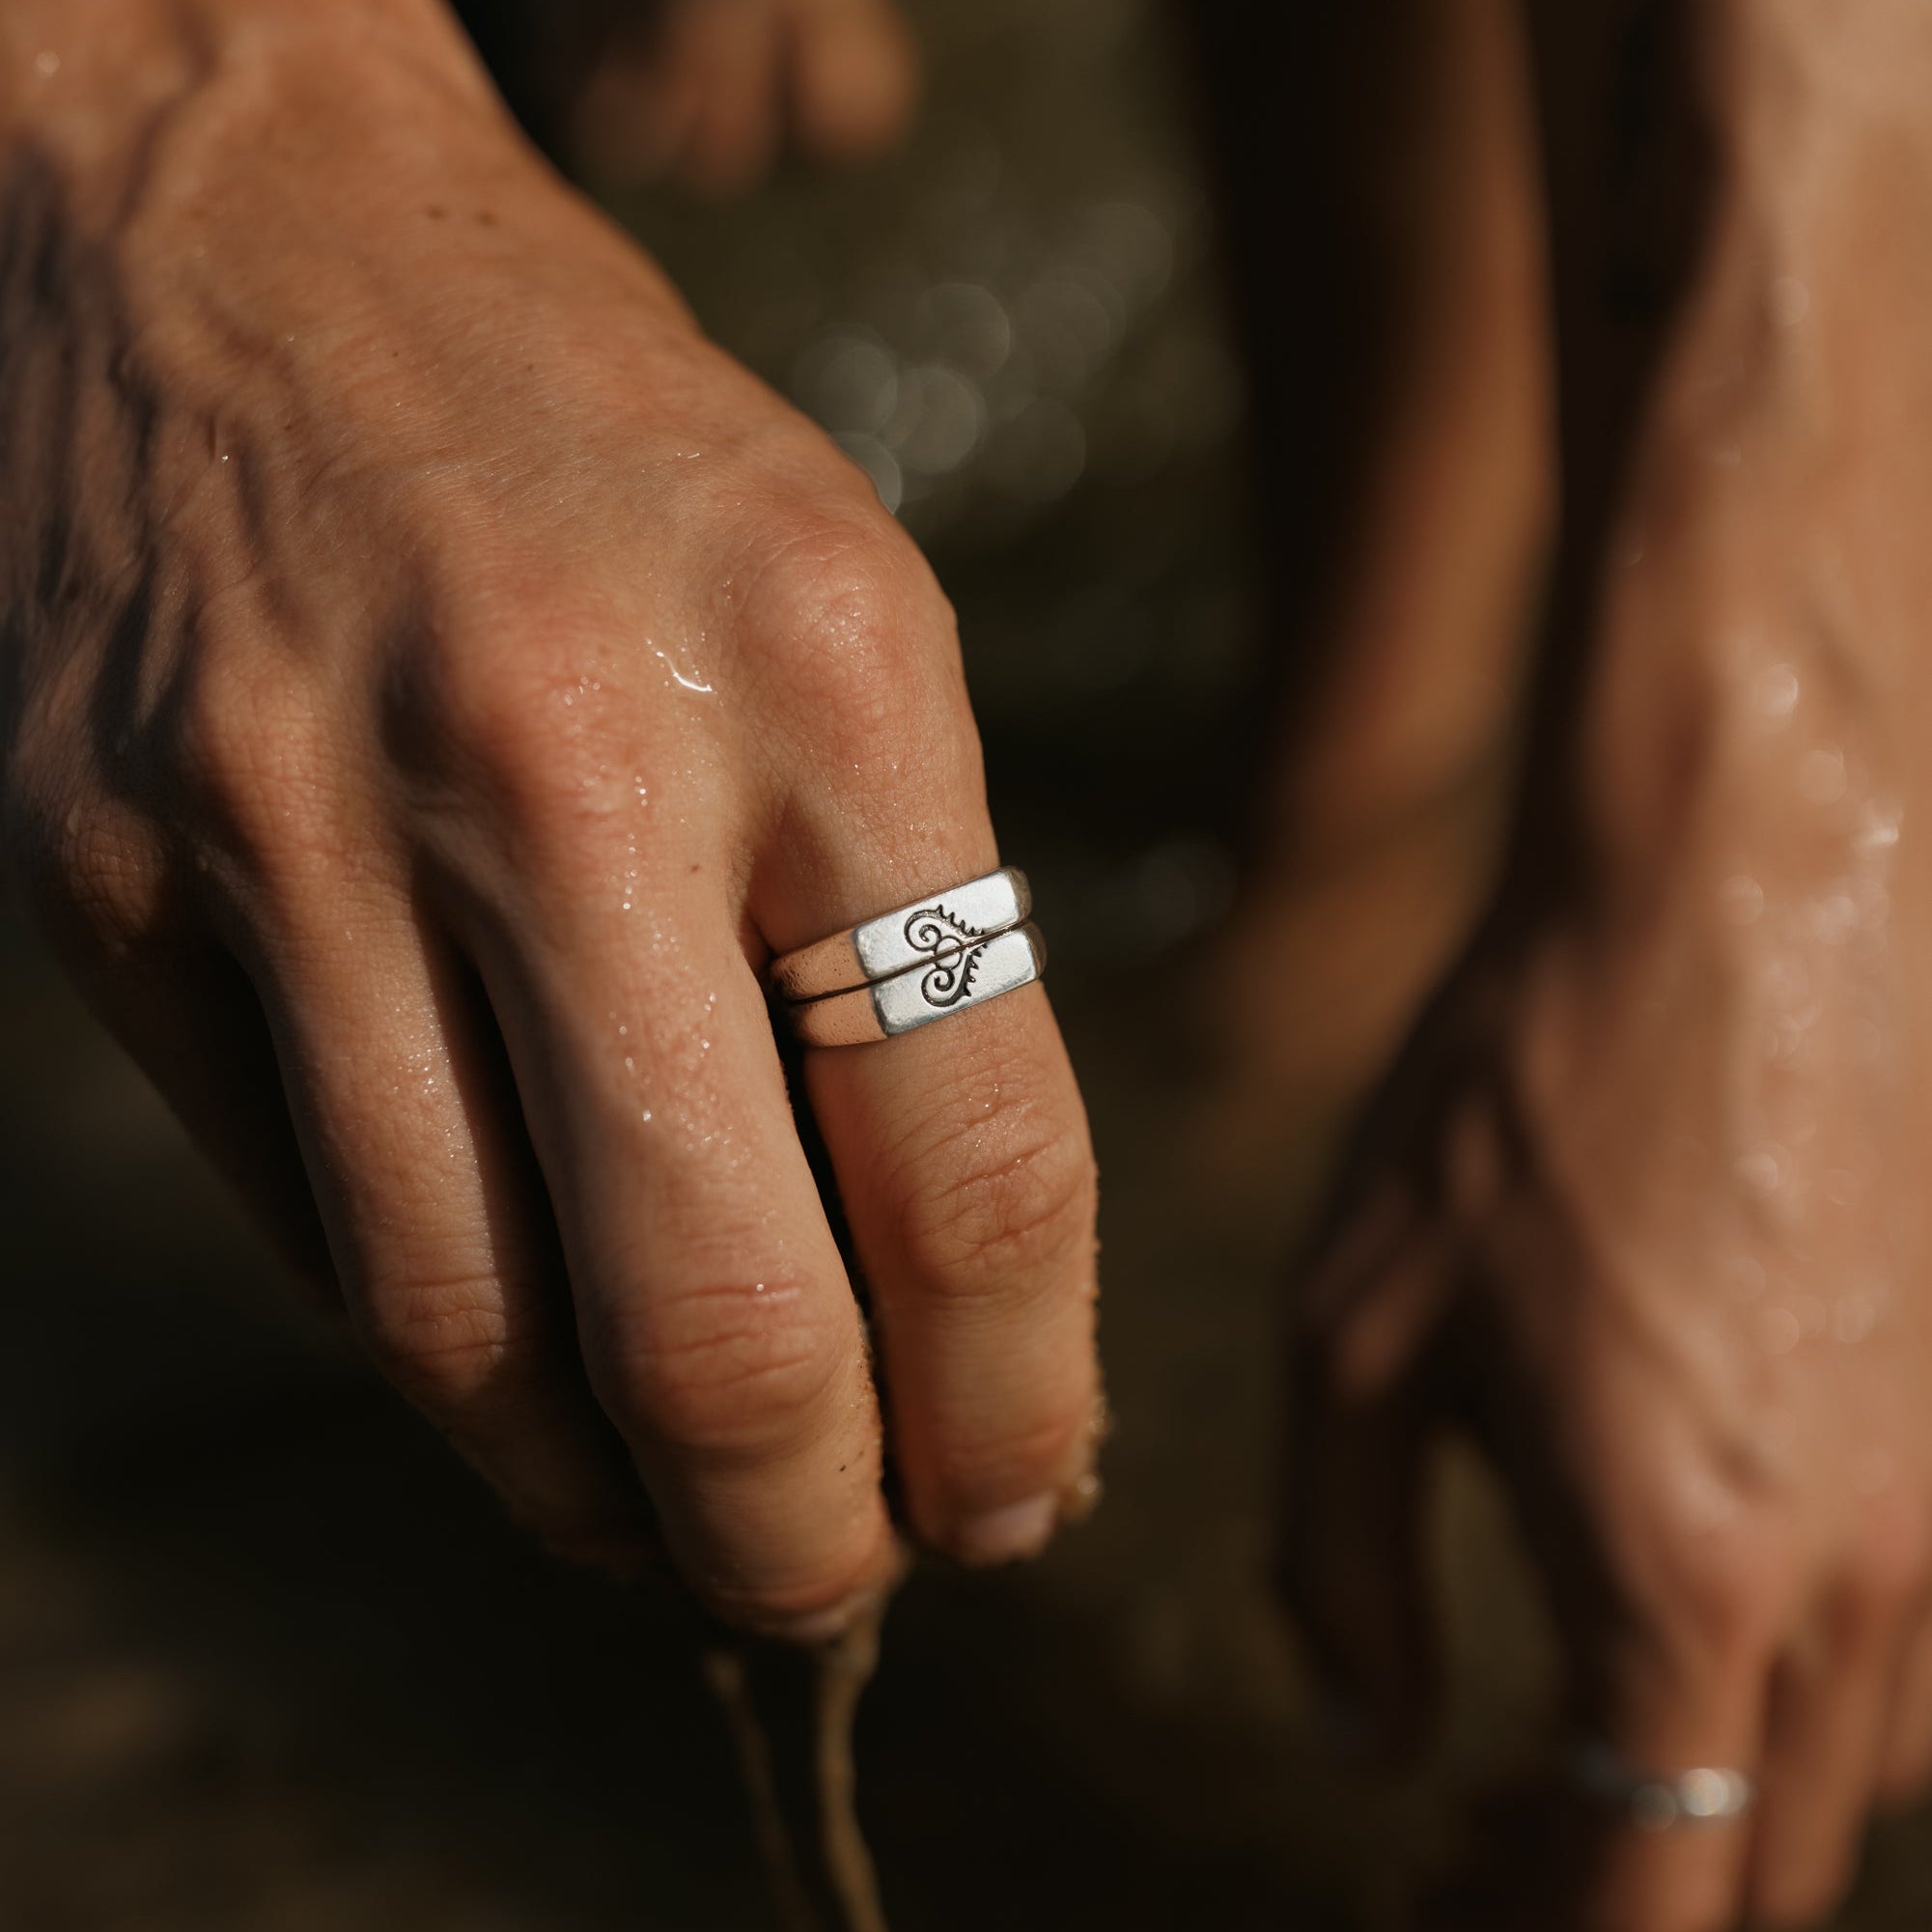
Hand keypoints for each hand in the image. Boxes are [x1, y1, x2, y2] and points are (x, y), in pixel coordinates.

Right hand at [0, 0, 1097, 1636]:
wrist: (243, 233)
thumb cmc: (608, 458)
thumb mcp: (845, 628)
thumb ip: (911, 956)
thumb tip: (950, 1303)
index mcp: (826, 672)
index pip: (978, 1164)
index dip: (1019, 1398)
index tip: (1021, 1492)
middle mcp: (561, 759)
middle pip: (720, 1324)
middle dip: (810, 1538)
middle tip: (855, 1584)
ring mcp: (301, 827)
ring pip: (474, 1338)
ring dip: (608, 1501)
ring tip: (690, 1523)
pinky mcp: (116, 885)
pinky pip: (317, 1231)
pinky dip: (452, 1363)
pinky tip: (529, 1378)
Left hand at [1281, 66, 1931, 1918]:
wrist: (1742, 896)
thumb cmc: (1523, 1094)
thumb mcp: (1357, 1323)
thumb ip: (1344, 1566)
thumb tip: (1368, 1740)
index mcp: (1682, 1570)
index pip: (1644, 1890)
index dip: (1529, 1931)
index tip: (1435, 1899)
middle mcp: (1870, 1580)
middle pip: (1763, 1866)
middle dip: (1611, 1890)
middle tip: (1470, 1848)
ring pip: (1861, 1778)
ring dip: (1714, 1806)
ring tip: (1568, 1756)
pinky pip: (1922, 1648)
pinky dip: (1806, 1695)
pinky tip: (1698, 1619)